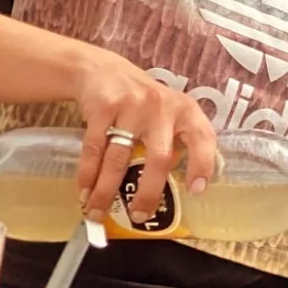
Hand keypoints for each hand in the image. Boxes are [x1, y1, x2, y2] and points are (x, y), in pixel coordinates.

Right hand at [72, 48, 217, 224]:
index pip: (203, 138)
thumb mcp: (170, 113)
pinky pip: (95, 149)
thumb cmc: (144, 103)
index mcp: (186, 111)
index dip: (202, 164)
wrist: (105, 71)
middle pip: (159, 158)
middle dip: (148, 192)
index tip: (196, 191)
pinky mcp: (104, 108)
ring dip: (106, 190)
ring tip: (97, 212)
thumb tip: (182, 189)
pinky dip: (88, 174)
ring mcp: (133, 106)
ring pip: (119, 158)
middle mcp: (163, 108)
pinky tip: (84, 191)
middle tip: (139, 217)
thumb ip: (177, 142)